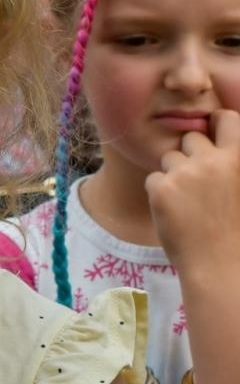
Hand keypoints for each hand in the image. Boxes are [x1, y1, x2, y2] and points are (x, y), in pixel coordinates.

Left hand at [148, 110, 239, 269]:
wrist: (220, 265)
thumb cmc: (235, 229)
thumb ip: (230, 164)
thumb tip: (217, 144)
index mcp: (239, 158)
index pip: (226, 118)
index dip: (216, 123)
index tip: (213, 133)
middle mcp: (214, 161)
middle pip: (190, 138)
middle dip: (191, 155)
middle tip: (198, 183)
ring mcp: (186, 173)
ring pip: (169, 158)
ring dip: (174, 175)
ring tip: (189, 203)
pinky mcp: (161, 188)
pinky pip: (153, 179)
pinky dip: (159, 193)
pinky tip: (175, 213)